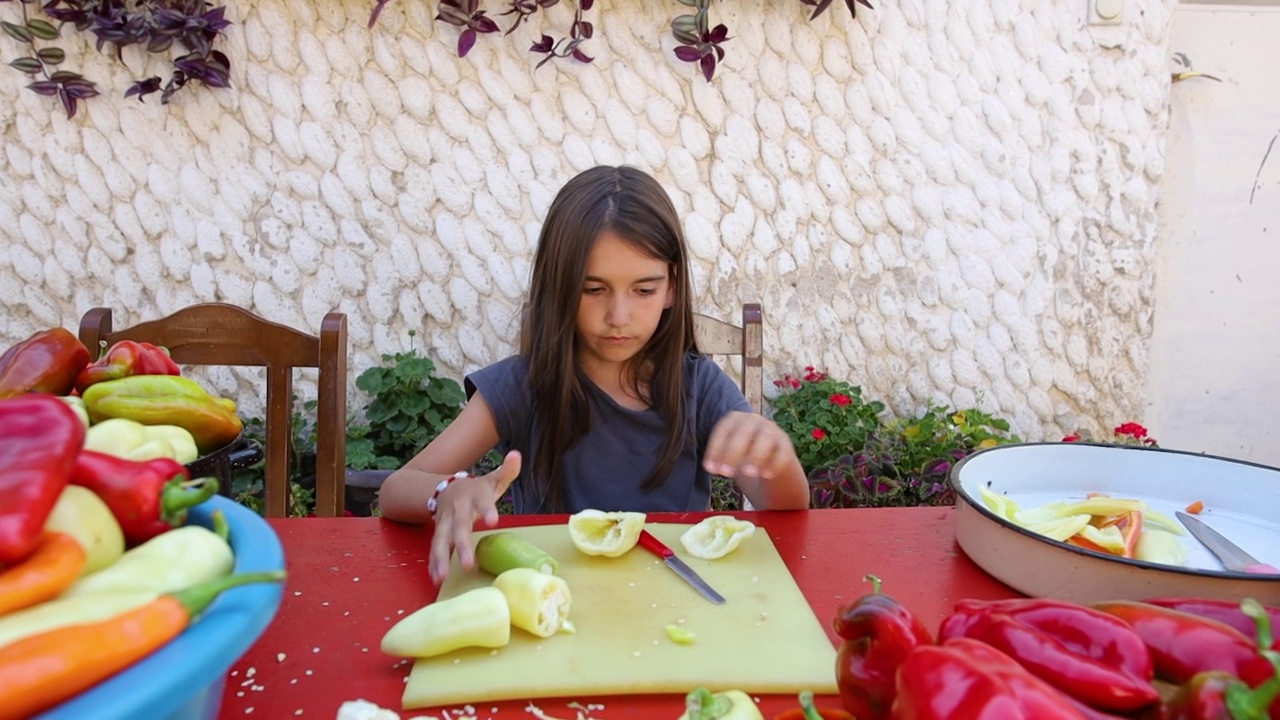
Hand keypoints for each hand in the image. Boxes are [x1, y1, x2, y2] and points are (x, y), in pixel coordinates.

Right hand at [428, 450, 521, 583]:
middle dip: (462, 545)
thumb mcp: (492, 480)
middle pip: (459, 527)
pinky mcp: (439, 533)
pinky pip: (434, 548)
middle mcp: (457, 509)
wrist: (447, 488)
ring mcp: (445, 522)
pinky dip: (433, 563)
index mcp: (473, 496)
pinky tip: (435, 578)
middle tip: (469, 564)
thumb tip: (517, 454)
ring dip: (441, 558)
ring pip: (441, 540)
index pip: (482, 502)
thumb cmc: (477, 489)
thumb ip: (506, 471)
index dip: (487, 510)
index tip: (494, 521)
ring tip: (443, 577)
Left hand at [702, 411, 797, 481]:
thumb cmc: (742, 455)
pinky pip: (781, 452)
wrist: (770, 460)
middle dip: (732, 453)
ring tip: (747, 473)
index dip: (715, 449)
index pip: (723, 430)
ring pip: (765, 439)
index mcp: (735, 419)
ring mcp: (771, 430)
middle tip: (725, 473)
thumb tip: (709, 467)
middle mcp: (754, 420)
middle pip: (742, 433)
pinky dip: (774, 463)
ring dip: (755, 455)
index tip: (710, 469)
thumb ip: (720, 456)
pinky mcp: (786, 445)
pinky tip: (766, 475)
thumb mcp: (728, 451)